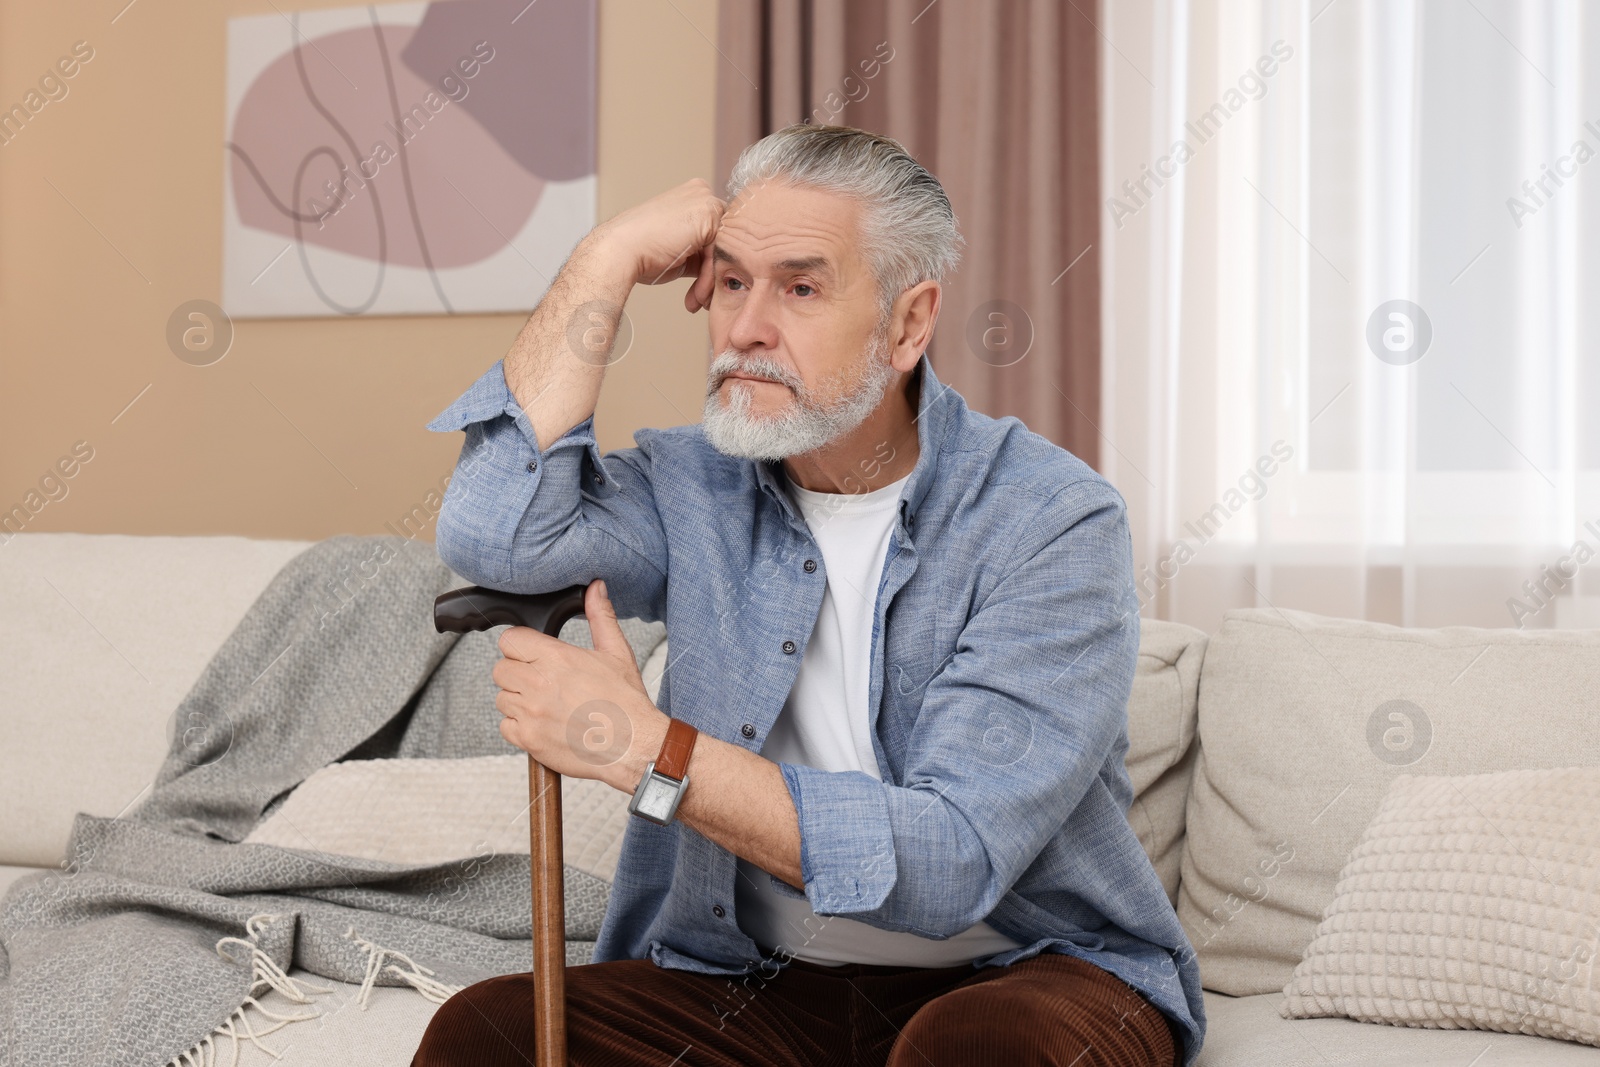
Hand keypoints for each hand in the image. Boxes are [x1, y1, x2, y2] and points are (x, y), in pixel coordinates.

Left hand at [492, 579, 668, 793]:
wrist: (633, 746)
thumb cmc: (626, 702)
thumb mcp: (617, 652)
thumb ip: (600, 616)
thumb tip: (596, 587)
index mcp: (556, 658)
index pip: (510, 640)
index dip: (521, 645)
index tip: (534, 654)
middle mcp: (538, 684)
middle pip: (501, 669)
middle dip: (518, 672)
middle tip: (542, 681)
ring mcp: (530, 713)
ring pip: (502, 698)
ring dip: (518, 700)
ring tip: (546, 703)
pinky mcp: (528, 739)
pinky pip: (505, 726)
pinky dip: (519, 726)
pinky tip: (543, 723)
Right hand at [583, 178, 725, 313]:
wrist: (621, 251)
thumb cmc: (641, 251)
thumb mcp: (678, 248)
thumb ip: (700, 249)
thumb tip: (717, 264)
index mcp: (692, 196)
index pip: (717, 233)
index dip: (710, 263)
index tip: (700, 289)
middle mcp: (701, 193)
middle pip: (724, 241)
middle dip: (713, 273)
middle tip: (702, 298)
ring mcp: (706, 201)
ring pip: (723, 249)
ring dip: (710, 279)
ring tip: (696, 299)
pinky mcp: (709, 214)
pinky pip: (720, 253)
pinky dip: (709, 278)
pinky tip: (696, 293)